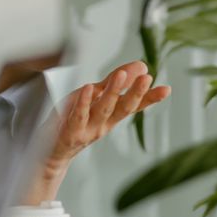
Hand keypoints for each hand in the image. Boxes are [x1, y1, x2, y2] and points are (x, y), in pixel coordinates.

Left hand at [49, 61, 170, 164]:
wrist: (49, 151)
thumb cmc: (72, 121)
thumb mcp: (94, 100)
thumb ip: (114, 84)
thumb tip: (140, 66)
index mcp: (110, 116)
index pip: (134, 106)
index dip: (150, 98)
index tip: (167, 89)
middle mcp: (103, 124)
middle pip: (123, 108)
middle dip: (136, 93)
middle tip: (147, 77)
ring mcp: (88, 129)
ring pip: (103, 109)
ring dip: (113, 92)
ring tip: (121, 75)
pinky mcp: (71, 132)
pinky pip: (79, 115)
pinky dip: (84, 102)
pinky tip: (88, 88)